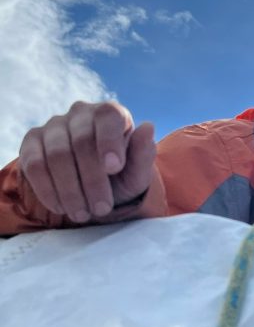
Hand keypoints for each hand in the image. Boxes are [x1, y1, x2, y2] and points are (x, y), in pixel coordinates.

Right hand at [18, 101, 155, 222]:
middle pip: (81, 141)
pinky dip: (48, 190)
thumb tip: (148, 127)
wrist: (95, 188)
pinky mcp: (32, 143)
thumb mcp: (137, 172)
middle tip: (102, 208)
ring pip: (57, 155)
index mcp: (110, 113)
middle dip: (92, 180)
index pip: (108, 116)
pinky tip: (61, 207)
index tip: (114, 168)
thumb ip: (143, 153)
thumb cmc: (119, 176)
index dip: (109, 141)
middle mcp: (80, 113)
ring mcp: (53, 126)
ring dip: (70, 190)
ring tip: (83, 213)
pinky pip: (34, 165)